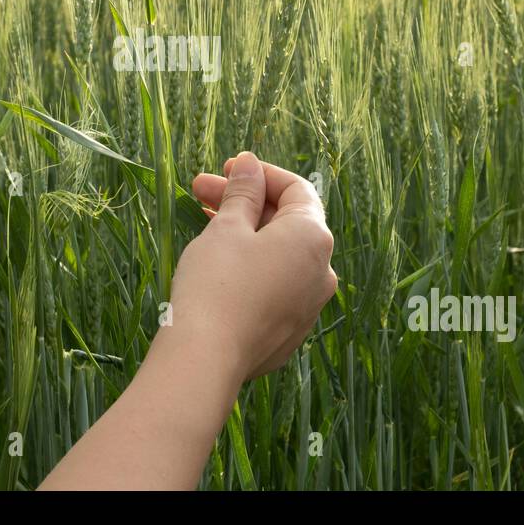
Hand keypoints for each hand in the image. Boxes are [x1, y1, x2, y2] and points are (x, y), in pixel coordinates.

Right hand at [166, 151, 336, 381]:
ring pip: (280, 256)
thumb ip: (243, 193)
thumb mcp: (227, 228)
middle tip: (201, 191)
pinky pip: (275, 287)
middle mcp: (321, 271)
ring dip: (246, 234)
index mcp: (313, 238)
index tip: (227, 167)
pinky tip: (219, 264)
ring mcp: (308, 306)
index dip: (260, 173)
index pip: (296, 189)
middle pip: (287, 222)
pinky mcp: (289, 332)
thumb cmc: (217, 283)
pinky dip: (252, 267)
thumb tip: (249, 165)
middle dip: (245, 202)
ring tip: (204, 223)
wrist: (206, 359)